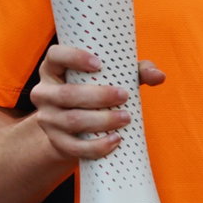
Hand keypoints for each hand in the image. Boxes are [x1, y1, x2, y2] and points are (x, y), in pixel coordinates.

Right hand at [30, 44, 165, 160]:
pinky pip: (73, 147)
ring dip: (102, 120)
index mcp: (54, 68)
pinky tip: (115, 140)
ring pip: (72, 121)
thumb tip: (158, 76)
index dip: (73, 57)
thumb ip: (137, 71)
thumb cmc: (99, 90)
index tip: (99, 63)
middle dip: (98, 96)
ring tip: (126, 118)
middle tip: (125, 96)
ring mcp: (47, 118)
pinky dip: (96, 146)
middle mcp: (44, 92)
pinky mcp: (55, 141)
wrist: (77, 127)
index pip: (55, 55)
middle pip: (67, 94)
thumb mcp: (115, 76)